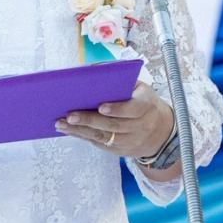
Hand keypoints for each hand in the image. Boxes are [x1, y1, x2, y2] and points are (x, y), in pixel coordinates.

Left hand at [55, 83, 174, 166]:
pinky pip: (101, 145)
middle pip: (113, 125)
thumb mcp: (141, 88)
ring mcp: (131, 141)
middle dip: (89, 120)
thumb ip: (122, 81)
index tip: (101, 107)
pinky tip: (69, 131)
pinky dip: (84, 137)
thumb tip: (95, 71)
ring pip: (104, 137)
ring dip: (81, 131)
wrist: (161, 131)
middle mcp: (140, 126)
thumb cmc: (144, 102)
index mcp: (146, 106)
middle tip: (70, 116)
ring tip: (61, 124)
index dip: (118, 109)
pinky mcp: (122, 151)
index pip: (133, 109)